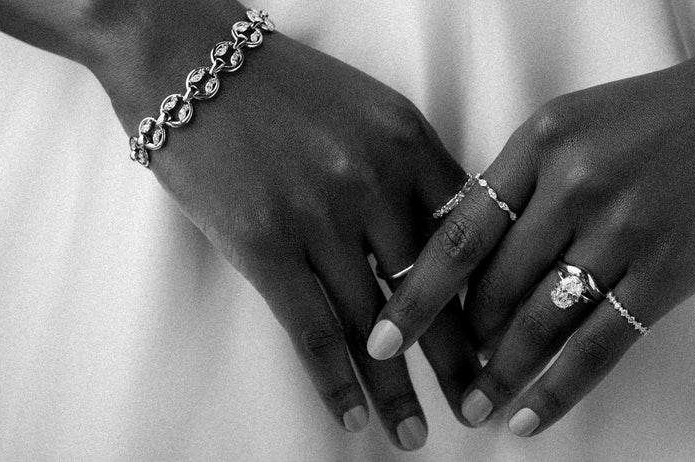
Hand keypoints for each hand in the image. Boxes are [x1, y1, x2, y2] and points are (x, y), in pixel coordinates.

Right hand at [96, 1, 476, 449]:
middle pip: (432, 288)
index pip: (468, 236)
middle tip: (485, 401)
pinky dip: (336, 381)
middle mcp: (374, 180)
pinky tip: (355, 417)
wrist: (188, 58)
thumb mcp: (371, 109)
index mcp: (410, 142)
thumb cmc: (284, 88)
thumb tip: (450, 240)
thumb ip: (414, 169)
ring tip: (418, 434)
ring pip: (375, 320)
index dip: (488, 296)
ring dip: (399, 386)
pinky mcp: (263, 243)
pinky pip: (311, 329)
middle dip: (461, 356)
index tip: (505, 337)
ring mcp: (320, 214)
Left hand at [370, 54, 694, 434]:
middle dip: (463, 339)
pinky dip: (557, 388)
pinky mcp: (666, 272)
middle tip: (448, 370)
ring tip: (476, 405)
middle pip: (494, 285)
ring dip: (500, 372)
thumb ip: (520, 181)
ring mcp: (622, 230)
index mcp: (541, 142)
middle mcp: (574, 185)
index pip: (459, 231)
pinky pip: (598, 345)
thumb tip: (466, 251)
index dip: (417, 293)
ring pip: (538, 321)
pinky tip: (529, 416)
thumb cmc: (662, 115)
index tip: (385, 334)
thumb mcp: (573, 124)